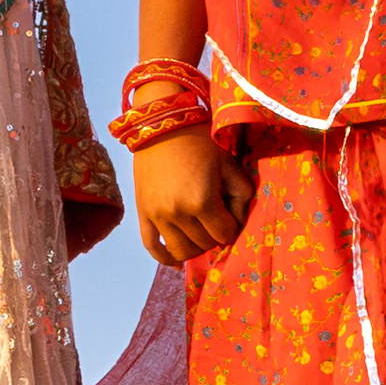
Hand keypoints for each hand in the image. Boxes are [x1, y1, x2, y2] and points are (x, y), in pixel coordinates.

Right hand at [134, 127, 252, 263]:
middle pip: (204, 245)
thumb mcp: (230, 166)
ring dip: (195, 246)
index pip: (224, 236)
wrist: (163, 124)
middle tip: (216, 218)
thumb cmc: (201, 143)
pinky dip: (165, 258)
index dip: (232, 227)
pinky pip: (152, 247)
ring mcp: (157, 215)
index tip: (230, 214)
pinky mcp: (143, 213)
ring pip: (182, 251)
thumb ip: (242, 198)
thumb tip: (238, 225)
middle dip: (214, 235)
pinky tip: (176, 259)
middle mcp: (178, 213)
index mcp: (202, 201)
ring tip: (200, 231)